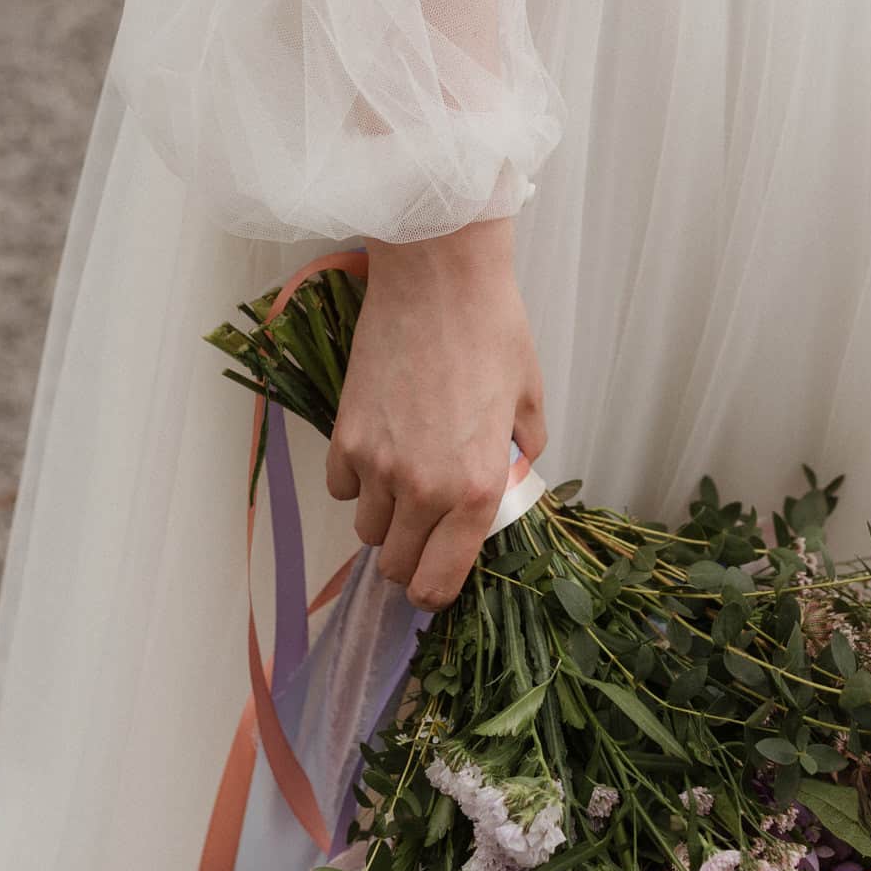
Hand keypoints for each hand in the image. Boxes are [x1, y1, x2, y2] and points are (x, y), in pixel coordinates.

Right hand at [326, 218, 546, 610]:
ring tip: (406, 478)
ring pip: (366, 530)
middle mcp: (422, 489)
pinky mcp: (344, 435)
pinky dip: (357, 481)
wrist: (438, 278)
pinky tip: (381, 448)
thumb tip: (508, 479)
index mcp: (474, 490)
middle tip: (426, 527)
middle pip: (394, 566)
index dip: (435, 592)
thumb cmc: (493, 332)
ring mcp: (377, 465)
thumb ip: (519, 457)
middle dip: (410, 557)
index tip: (437, 580)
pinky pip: (341, 487)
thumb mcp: (529, 403)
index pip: (437, 583)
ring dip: (385, 518)